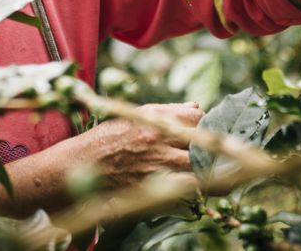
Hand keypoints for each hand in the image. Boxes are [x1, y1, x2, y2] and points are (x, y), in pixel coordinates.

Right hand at [78, 102, 203, 189]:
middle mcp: (161, 143)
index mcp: (157, 121)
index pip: (199, 119)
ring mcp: (158, 168)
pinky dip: (193, 191)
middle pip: (204, 146)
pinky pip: (185, 193)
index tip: (206, 130)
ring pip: (199, 172)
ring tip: (213, 173)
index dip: (207, 125)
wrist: (83, 164)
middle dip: (213, 150)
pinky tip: (195, 189)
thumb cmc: (110, 137)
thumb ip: (169, 112)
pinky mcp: (153, 190)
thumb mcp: (136, 115)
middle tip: (217, 154)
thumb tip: (196, 107)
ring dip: (208, 173)